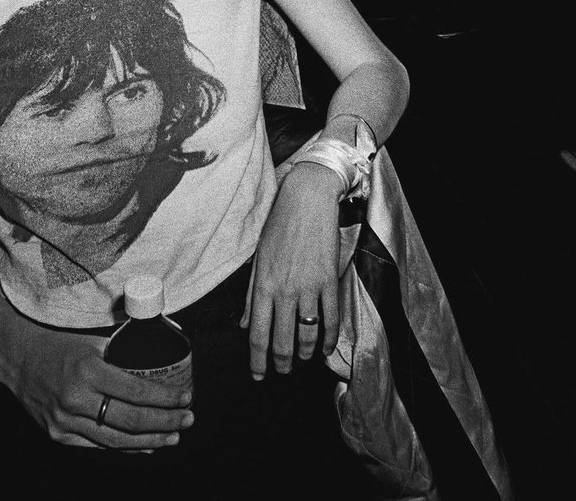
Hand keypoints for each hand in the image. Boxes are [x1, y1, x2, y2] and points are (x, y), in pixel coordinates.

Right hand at [8, 325, 193, 450]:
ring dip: (150, 440)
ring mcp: (65, 422)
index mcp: (88, 370)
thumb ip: (122, 352)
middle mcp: (76, 399)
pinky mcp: (58, 435)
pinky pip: (98, 446)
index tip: (186, 397)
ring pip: (116, 440)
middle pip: (131, 420)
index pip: (136, 390)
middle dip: (165, 422)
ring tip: (172, 436)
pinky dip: (124, 447)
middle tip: (187, 420)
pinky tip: (144, 444)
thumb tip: (159, 355)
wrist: (18, 359)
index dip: (165, 397)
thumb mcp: (93, 341)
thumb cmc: (60, 345)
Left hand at [242, 162, 341, 380]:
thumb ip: (251, 294)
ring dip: (306, 354)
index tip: (258, 375)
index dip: (257, 360)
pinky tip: (327, 348)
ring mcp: (308, 287)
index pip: (257, 334)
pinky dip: (330, 339)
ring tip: (304, 360)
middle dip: (282, 363)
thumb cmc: (278, 225)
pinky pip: (331, 318)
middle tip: (283, 371)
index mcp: (262, 284)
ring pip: (307, 335)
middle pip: (282, 341)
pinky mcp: (329, 280)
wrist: (306, 199)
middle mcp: (284, 290)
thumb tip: (245, 324)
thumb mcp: (258, 258)